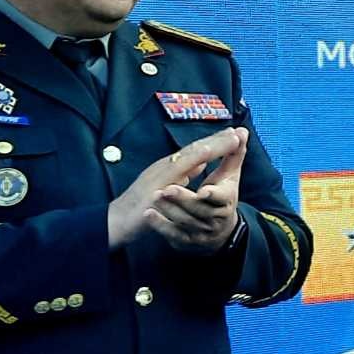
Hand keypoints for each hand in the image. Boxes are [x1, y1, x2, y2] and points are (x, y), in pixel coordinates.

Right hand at [107, 127, 245, 249]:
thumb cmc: (142, 202)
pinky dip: (186, 167)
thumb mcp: (166, 185)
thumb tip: (201, 162)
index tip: (235, 133)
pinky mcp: (153, 192)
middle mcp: (164, 167)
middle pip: (194, 149)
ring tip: (227, 141)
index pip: (196, 150)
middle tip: (237, 132)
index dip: (215, 141)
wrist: (115, 221)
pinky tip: (200, 162)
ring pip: (186, 158)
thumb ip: (184, 172)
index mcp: (169, 166)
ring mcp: (158, 178)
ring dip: (208, 148)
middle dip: (217, 140)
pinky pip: (172, 177)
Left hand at [145, 127, 247, 253]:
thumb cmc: (222, 197)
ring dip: (169, 210)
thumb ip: (234, 154)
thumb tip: (242, 131)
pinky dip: (160, 225)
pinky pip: (172, 234)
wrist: (217, 231)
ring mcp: (200, 231)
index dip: (213, 194)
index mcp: (227, 200)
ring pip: (185, 221)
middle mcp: (215, 218)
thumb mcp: (230, 177)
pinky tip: (149, 215)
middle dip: (183, 199)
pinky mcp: (186, 240)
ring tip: (155, 196)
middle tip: (167, 189)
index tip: (202, 191)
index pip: (222, 197)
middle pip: (199, 209)